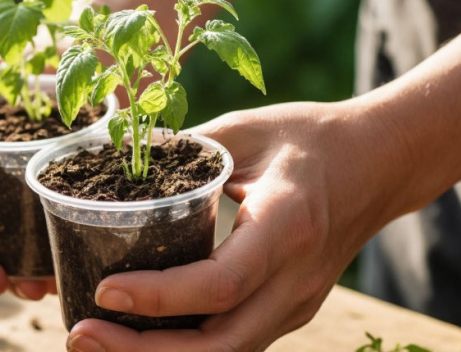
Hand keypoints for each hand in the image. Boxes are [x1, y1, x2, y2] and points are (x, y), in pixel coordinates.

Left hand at [66, 101, 396, 350]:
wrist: (381, 163)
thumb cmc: (311, 137)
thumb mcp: (247, 129)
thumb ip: (186, 148)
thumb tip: (117, 161)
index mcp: (286, 227)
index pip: (219, 284)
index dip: (158, 297)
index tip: (103, 291)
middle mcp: (296, 280)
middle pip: (218, 345)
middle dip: (142, 351)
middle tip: (79, 333)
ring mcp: (297, 303)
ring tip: (95, 340)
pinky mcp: (290, 310)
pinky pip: (233, 343)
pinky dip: (184, 348)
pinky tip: (139, 335)